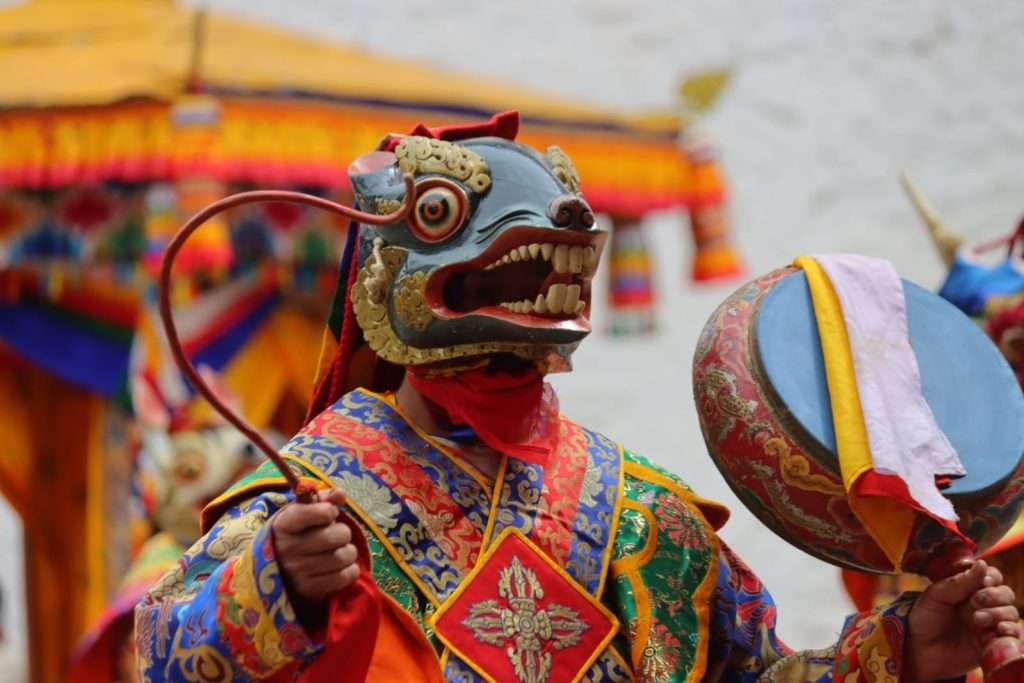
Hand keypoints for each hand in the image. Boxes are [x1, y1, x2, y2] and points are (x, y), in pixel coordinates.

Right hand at [271, 488, 359, 627]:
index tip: (327, 515)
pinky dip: (350, 571)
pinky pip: (344, 577)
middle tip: (337, 535)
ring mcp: (297, 571)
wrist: (273, 570)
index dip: (330, 511)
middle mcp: (288, 548)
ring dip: (349, 552)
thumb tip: (340, 494)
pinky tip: (342, 567)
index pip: (322, 512)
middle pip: (337, 535)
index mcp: (284, 524)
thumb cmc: (294, 534)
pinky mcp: (308, 590)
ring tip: (340, 551)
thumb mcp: (300, 512)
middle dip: (343, 533)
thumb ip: (322, 500)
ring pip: (343, 556)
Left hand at [907, 559, 1020, 680]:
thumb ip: (959, 582)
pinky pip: (1014, 635)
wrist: (919, 651)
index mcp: (968, 589)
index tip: (982, 581)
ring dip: (998, 613)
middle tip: (975, 602)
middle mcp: (982, 605)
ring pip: (1010, 612)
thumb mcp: (936, 596)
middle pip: (1005, 593)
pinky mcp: (993, 643)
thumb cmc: (924, 620)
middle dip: (994, 595)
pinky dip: (1010, 629)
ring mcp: (989, 624)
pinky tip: (999, 629)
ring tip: (976, 620)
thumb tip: (982, 563)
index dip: (991, 577)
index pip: (991, 576)